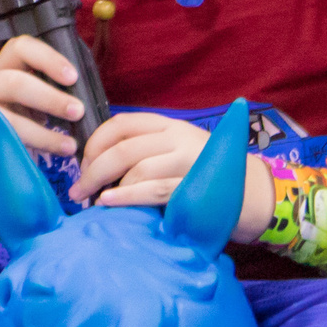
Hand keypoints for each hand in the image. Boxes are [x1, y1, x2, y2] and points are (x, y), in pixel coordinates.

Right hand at [0, 36, 86, 174]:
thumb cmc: (3, 110)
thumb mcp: (20, 94)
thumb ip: (44, 92)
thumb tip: (85, 105)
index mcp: (4, 66)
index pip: (22, 49)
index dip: (49, 59)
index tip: (73, 77)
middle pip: (16, 83)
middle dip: (50, 98)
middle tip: (78, 112)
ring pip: (3, 118)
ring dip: (39, 135)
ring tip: (68, 147)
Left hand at [75, 113, 272, 236]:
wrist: (248, 191)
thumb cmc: (202, 173)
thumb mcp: (175, 150)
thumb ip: (144, 149)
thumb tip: (97, 161)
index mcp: (168, 125)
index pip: (121, 124)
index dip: (95, 142)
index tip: (82, 162)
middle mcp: (177, 138)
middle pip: (123, 148)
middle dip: (93, 169)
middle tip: (78, 188)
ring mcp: (187, 161)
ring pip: (136, 167)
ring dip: (105, 184)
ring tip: (91, 199)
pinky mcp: (193, 186)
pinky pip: (153, 189)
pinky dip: (126, 196)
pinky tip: (109, 201)